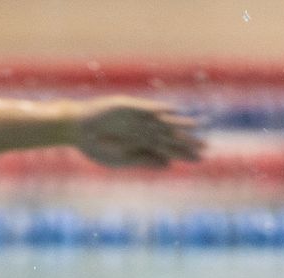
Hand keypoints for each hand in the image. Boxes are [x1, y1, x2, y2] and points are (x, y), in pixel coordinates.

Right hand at [74, 97, 202, 167]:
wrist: (76, 130)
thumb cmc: (96, 147)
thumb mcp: (122, 160)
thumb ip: (145, 160)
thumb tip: (169, 165)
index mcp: (142, 144)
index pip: (168, 149)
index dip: (185, 153)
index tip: (201, 159)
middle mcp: (143, 130)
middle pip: (171, 136)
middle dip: (188, 141)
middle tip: (207, 147)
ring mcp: (137, 118)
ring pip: (164, 122)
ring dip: (180, 123)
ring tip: (198, 126)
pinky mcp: (128, 107)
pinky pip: (148, 108)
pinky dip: (160, 110)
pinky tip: (174, 110)